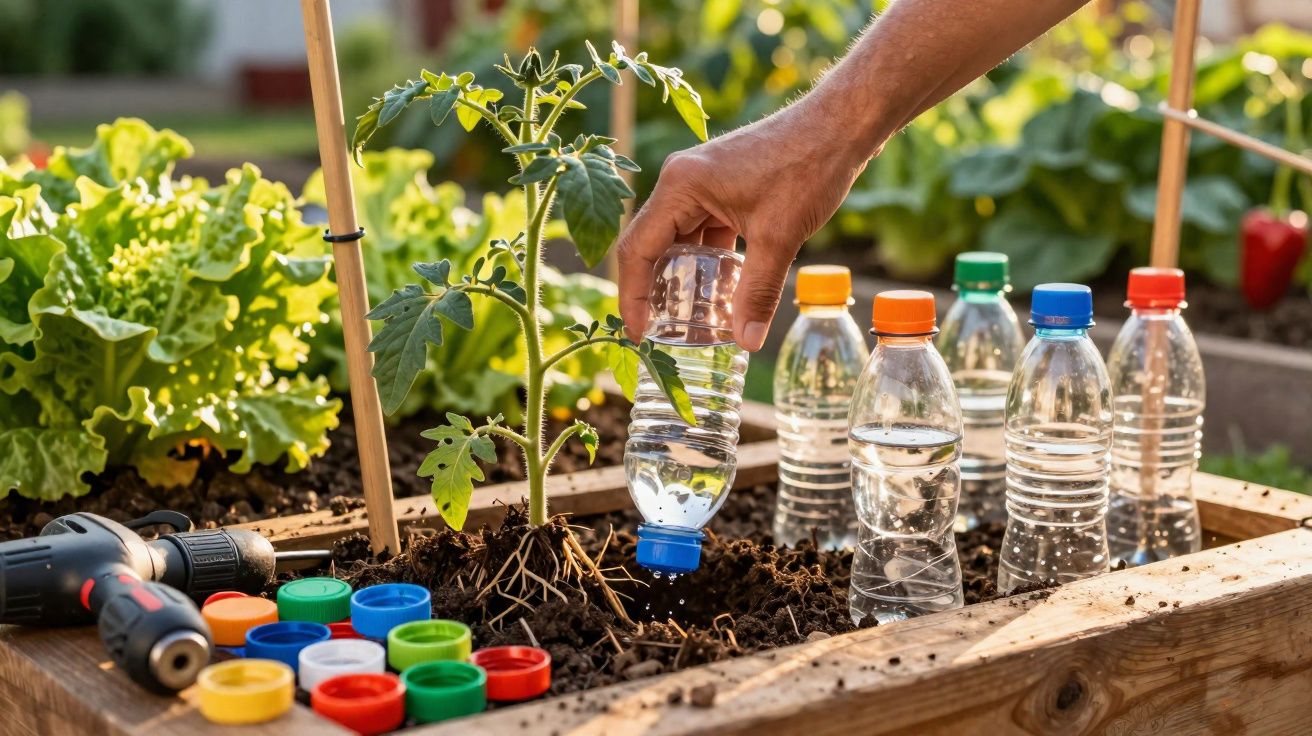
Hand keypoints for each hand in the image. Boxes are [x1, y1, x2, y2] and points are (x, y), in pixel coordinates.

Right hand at [615, 100, 870, 350]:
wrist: (839, 126)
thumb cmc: (807, 168)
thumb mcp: (779, 238)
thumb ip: (758, 292)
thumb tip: (747, 341)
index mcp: (680, 186)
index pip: (638, 249)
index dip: (633, 296)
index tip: (640, 334)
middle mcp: (681, 180)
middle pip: (652, 245)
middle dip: (655, 290)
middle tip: (661, 332)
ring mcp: (700, 181)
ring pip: (679, 239)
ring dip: (683, 276)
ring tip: (688, 318)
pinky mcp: (721, 185)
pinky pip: (702, 230)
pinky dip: (707, 260)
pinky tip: (719, 288)